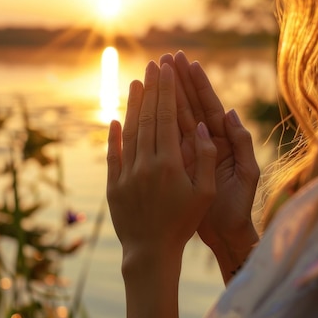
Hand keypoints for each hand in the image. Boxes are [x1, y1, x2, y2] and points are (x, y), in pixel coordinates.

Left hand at [107, 61, 217, 280]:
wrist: (150, 252)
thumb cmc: (183, 223)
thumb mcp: (204, 194)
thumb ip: (205, 159)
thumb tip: (203, 127)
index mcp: (169, 164)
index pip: (166, 118)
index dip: (166, 92)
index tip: (167, 70)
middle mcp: (145, 164)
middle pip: (147, 119)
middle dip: (151, 90)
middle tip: (153, 66)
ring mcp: (126, 174)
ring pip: (129, 132)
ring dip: (132, 106)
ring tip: (135, 83)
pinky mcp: (113, 185)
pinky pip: (112, 155)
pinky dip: (113, 135)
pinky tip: (114, 119)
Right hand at [161, 51, 259, 281]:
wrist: (225, 234)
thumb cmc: (238, 206)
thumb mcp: (246, 173)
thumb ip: (241, 143)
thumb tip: (230, 113)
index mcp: (223, 140)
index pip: (209, 105)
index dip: (198, 84)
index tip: (187, 62)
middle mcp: (204, 143)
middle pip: (189, 107)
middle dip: (177, 83)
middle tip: (165, 59)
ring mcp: (187, 154)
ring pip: (173, 120)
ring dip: (163, 98)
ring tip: (152, 76)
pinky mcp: (175, 166)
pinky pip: (162, 142)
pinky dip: (153, 126)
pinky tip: (141, 111)